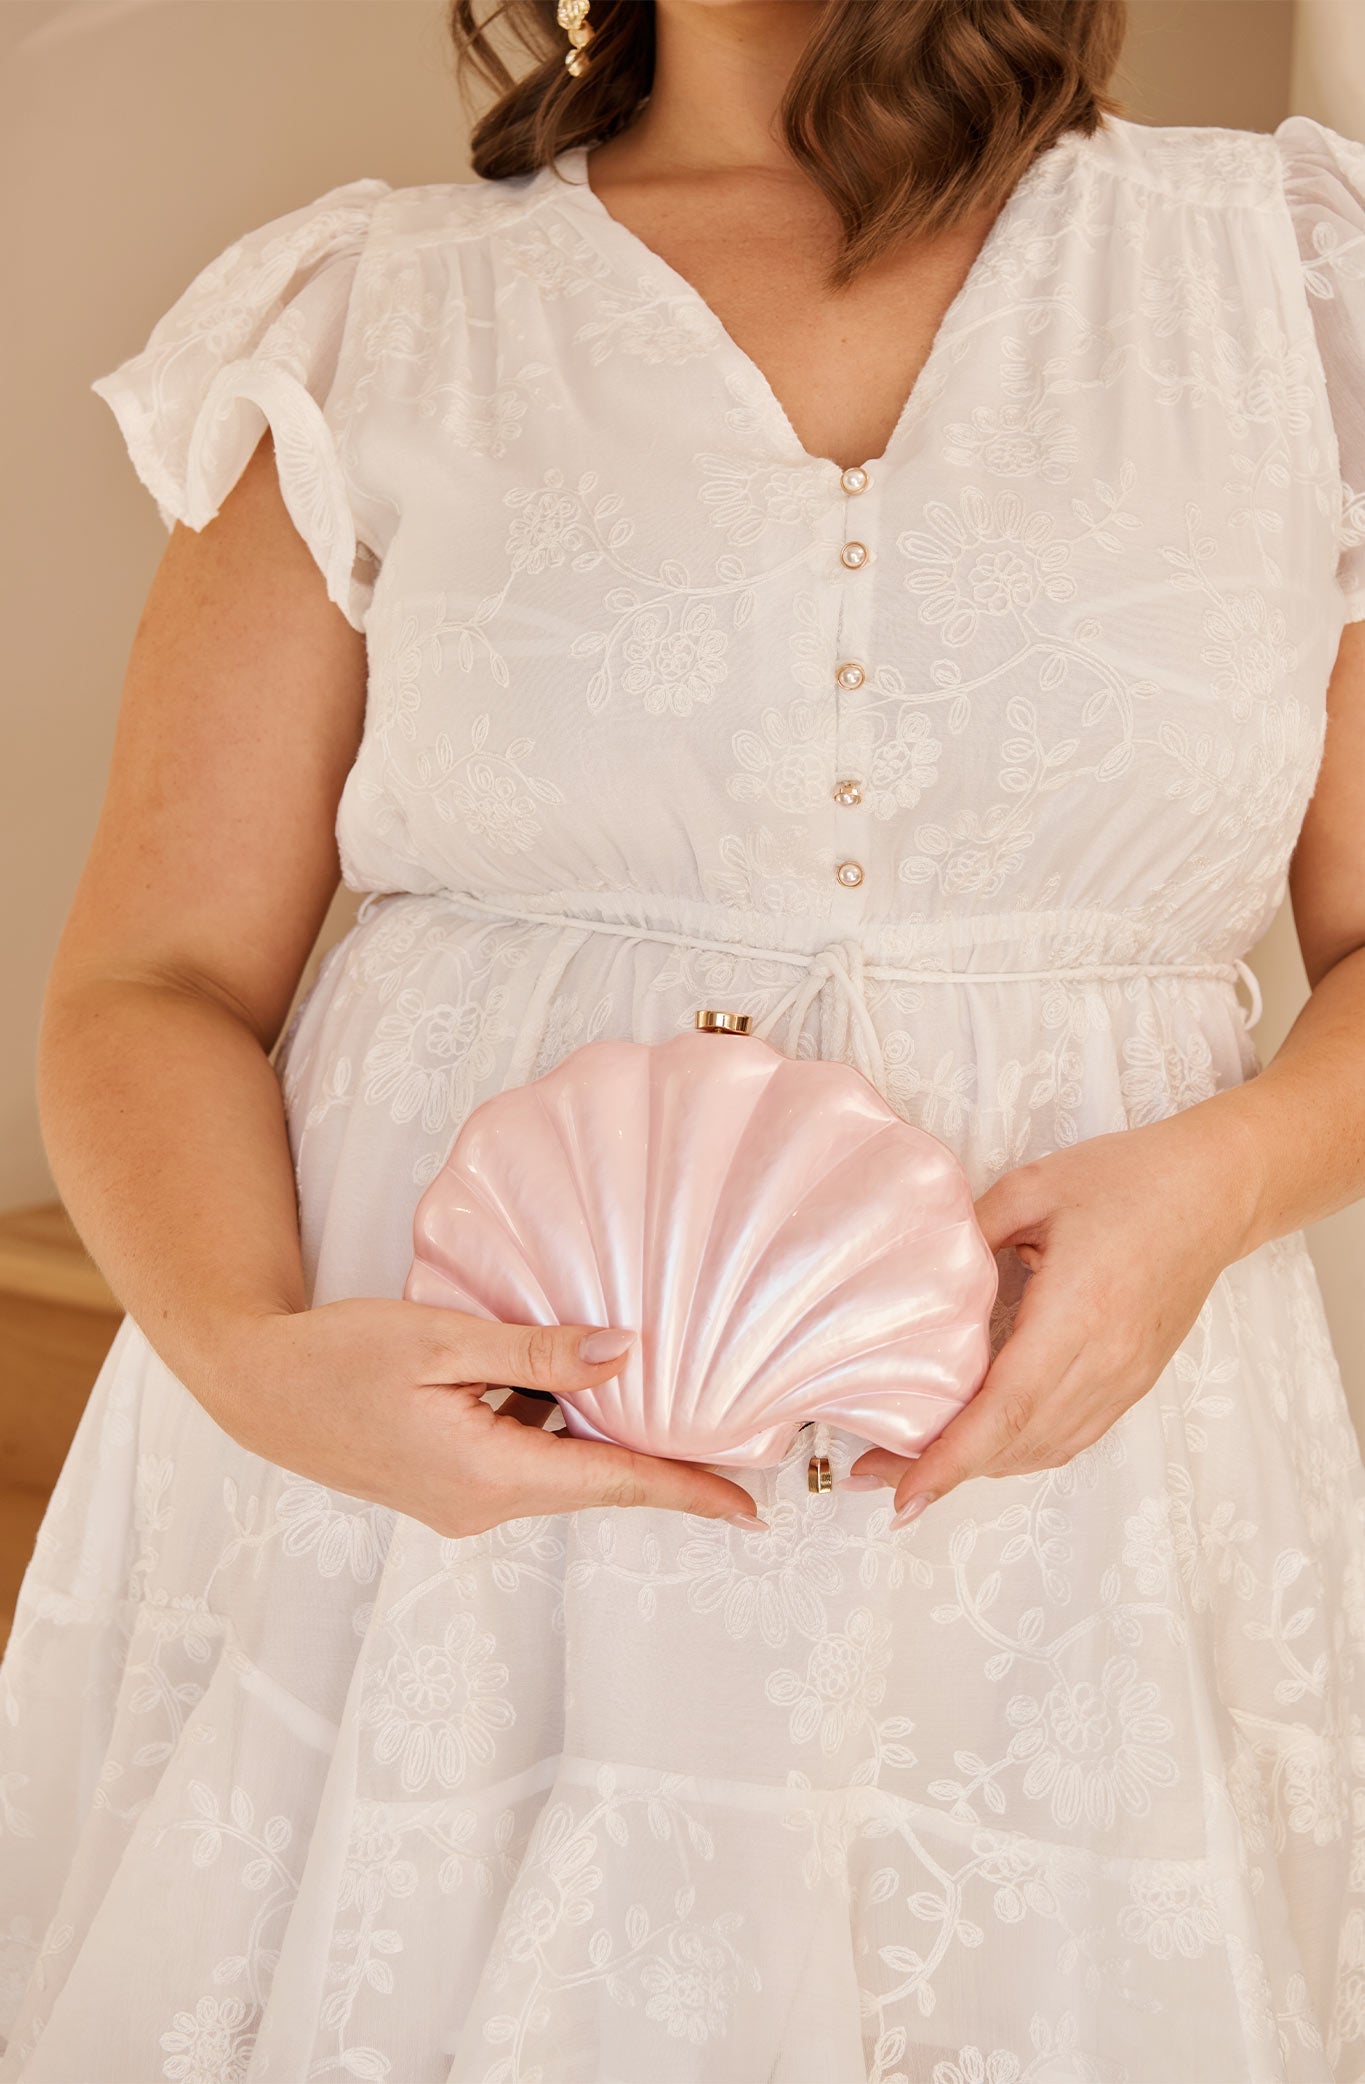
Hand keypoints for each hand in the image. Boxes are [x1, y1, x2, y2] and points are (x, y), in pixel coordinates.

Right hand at [194, 1298, 764, 1536]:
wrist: (258, 1388)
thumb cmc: (338, 1356)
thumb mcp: (438, 1338)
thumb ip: (534, 1350)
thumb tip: (626, 1351)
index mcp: (486, 1475)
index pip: (612, 1485)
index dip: (686, 1494)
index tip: (750, 1511)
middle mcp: (482, 1505)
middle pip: (595, 1480)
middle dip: (660, 1462)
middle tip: (731, 1441)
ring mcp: (464, 1501)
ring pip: (560, 1465)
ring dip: (602, 1434)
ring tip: (656, 1390)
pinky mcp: (449, 1483)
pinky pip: (524, 1456)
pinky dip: (555, 1424)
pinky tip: (560, 1378)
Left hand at [840, 1104, 1261, 1524]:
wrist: (1216, 1190)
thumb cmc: (1127, 1178)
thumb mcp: (1032, 1187)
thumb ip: (970, 1233)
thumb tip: (916, 1274)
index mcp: (1078, 1312)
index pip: (1006, 1407)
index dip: (950, 1458)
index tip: (899, 1493)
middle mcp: (1106, 1360)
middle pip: (1018, 1441)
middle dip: (943, 1471)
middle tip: (873, 1476)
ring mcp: (1127, 1378)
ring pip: (1045, 1448)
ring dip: (981, 1466)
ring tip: (916, 1466)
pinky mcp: (1136, 1381)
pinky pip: (1073, 1435)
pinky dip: (1022, 1451)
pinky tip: (983, 1445)